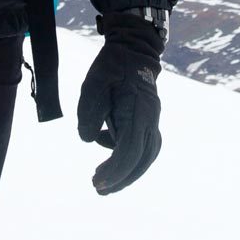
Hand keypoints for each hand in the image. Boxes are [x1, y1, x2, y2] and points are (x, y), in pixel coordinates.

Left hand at [77, 10, 165, 194]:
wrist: (133, 50)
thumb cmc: (112, 66)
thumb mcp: (94, 84)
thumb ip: (89, 112)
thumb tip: (88, 139)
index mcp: (138, 110)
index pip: (130, 150)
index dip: (115, 170)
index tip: (97, 180)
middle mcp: (150, 119)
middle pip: (142, 159)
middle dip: (122, 178)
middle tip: (99, 189)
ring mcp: (151, 120)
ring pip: (146, 156)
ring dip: (128, 173)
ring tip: (105, 184)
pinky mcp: (146, 121)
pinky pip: (143, 147)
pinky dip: (129, 158)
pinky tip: (107, 152)